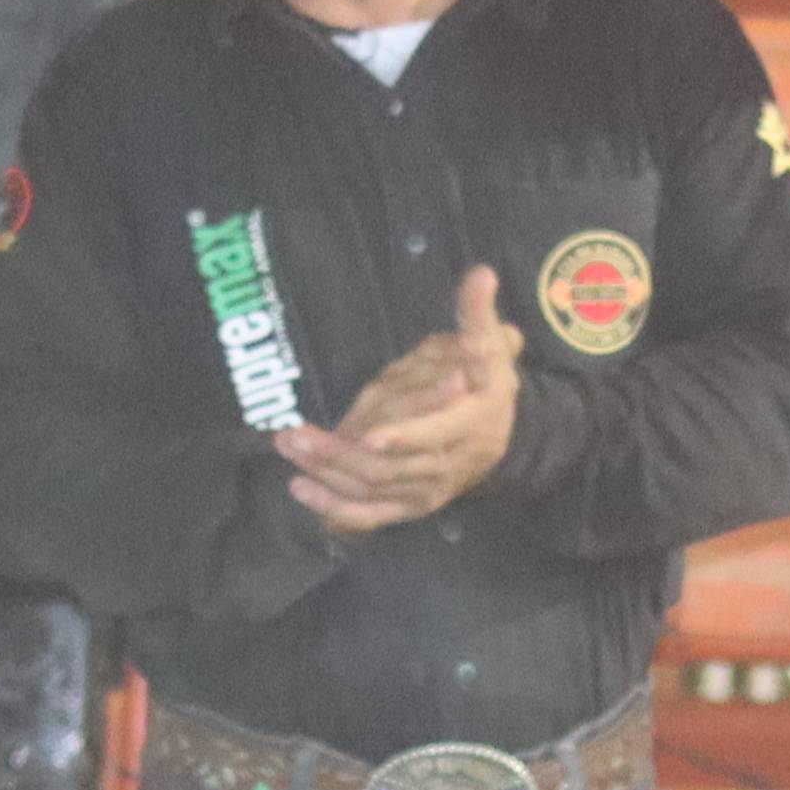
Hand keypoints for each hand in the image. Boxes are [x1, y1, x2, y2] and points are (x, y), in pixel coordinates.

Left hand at [278, 265, 522, 534]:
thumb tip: (481, 273)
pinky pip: (369, 516)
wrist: (500, 437)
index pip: (433, 436)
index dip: (403, 437)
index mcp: (468, 425)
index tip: (367, 435)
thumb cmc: (487, 384)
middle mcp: (445, 465)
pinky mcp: (407, 506)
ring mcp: (424, 490)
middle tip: (292, 434)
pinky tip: (301, 490)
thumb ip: (476, 313)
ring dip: (325, 473)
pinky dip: (334, 509)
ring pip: (370, 490)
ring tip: (288, 446)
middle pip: (387, 467)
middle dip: (337, 454)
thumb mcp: (488, 346)